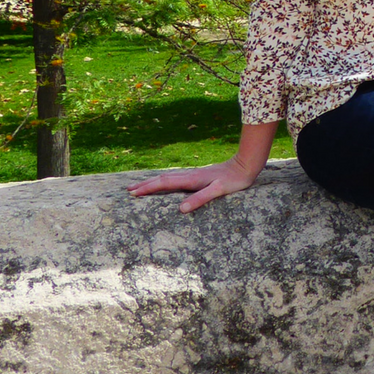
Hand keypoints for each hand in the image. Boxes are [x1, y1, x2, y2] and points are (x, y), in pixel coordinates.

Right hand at [129, 155, 263, 213]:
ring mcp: (194, 175)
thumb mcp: (218, 191)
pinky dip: (165, 181)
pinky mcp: (199, 176)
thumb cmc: (234, 180)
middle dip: (145, 184)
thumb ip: (200, 198)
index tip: (133, 193)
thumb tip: (180, 209)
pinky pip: (176, 178)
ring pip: (168, 177)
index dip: (148, 188)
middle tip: (128, 190)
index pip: (164, 184)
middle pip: (162, 179)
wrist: (245, 165)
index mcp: (191, 180)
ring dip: (153, 182)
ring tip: (140, 185)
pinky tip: (166, 184)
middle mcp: (190, 176)